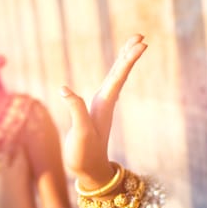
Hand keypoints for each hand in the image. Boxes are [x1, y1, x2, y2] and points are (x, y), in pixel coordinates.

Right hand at [60, 35, 147, 187]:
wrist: (89, 171)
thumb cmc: (85, 154)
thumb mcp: (80, 134)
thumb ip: (75, 111)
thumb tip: (64, 89)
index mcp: (104, 104)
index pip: (119, 76)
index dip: (129, 59)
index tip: (142, 44)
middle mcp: (106, 102)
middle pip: (120, 72)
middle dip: (129, 53)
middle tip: (141, 36)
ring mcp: (102, 105)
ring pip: (116, 77)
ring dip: (124, 60)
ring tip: (133, 44)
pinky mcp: (95, 110)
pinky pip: (108, 85)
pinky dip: (114, 72)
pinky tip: (116, 68)